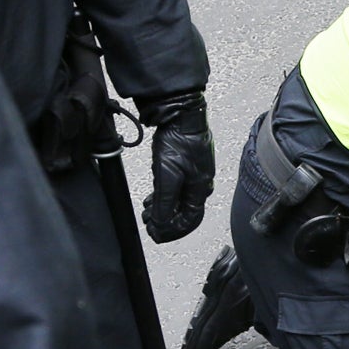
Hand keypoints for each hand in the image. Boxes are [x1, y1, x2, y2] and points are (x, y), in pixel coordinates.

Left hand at [139, 91, 213, 242]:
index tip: (156, 235)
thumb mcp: (168, 177)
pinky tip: (153, 195)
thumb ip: (165, 204)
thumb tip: (161, 226)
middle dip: (166, 222)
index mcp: (200, 190)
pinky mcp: (186, 163)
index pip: (189, 221)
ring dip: (163, 209)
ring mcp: (194, 173)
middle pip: (185, 212)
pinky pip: (177, 188)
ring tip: (147, 211)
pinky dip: (164, 196)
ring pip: (180, 200)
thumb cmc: (179, 141)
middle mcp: (201, 184)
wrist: (180, 113)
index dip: (172, 232)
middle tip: (149, 224)